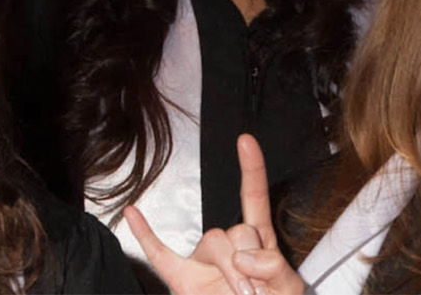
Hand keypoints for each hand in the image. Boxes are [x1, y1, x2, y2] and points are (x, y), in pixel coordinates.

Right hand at [128, 134, 305, 294]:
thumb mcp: (288, 289)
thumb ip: (276, 269)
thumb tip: (243, 258)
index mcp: (258, 240)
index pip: (254, 197)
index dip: (251, 169)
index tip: (245, 141)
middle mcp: (229, 243)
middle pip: (236, 228)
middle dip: (249, 262)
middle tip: (256, 291)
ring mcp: (202, 259)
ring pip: (213, 241)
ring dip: (230, 272)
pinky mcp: (182, 278)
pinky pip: (159, 253)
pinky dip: (145, 233)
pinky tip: (133, 213)